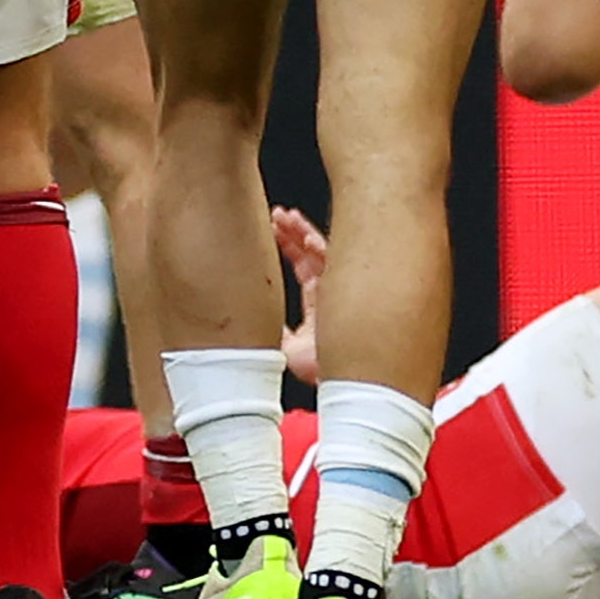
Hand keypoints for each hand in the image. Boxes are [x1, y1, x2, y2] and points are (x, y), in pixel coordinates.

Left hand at [268, 204, 330, 387]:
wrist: (344, 385)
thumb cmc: (321, 371)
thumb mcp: (288, 349)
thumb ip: (274, 331)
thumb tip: (251, 323)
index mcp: (317, 302)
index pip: (302, 265)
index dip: (288, 245)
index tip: (273, 226)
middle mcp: (330, 292)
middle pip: (311, 253)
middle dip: (294, 231)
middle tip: (277, 213)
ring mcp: (340, 289)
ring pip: (322, 252)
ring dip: (303, 232)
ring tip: (286, 216)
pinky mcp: (349, 291)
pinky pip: (335, 263)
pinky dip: (321, 248)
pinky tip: (306, 237)